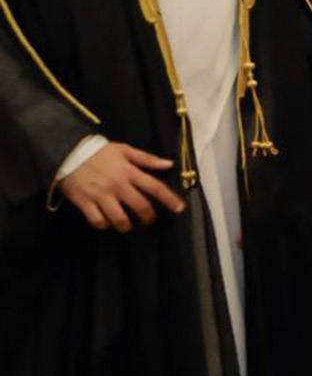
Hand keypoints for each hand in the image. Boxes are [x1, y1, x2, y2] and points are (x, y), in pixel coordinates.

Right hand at [55, 141, 184, 230]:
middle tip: (148, 220)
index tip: (180, 209)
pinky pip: (97, 220)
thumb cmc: (98, 152)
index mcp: (129, 172)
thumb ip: (147, 159)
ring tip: (127, 225)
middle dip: (148, 217)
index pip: (155, 187)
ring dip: (126, 225)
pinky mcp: (84, 202)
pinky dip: (103, 225)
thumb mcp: (124, 150)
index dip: (169, 199)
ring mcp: (100, 195)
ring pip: (119, 218)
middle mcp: (117, 185)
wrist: (67, 152)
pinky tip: (106, 222)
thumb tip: (169, 164)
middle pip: (140, 206)